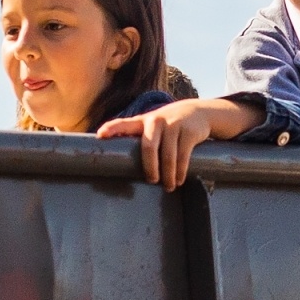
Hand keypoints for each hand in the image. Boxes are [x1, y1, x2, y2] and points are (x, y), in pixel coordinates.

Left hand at [98, 100, 214, 190]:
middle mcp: (156, 121)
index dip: (112, 129)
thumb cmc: (169, 125)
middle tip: (152, 181)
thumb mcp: (153, 126)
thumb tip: (122, 168)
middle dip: (150, 167)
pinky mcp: (188, 131)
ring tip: (168, 186)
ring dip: (168, 174)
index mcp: (143, 122)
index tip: (100, 135)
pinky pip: (183, 156)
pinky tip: (179, 180)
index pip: (124, 124)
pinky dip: (180, 171)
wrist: (198, 112)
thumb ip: (140, 139)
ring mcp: (173, 125)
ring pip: (167, 155)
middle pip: (148, 147)